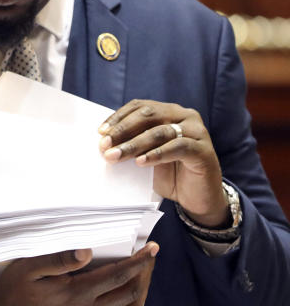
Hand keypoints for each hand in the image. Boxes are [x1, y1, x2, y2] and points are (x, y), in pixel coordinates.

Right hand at [0, 243, 158, 305]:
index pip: (117, 276)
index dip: (138, 262)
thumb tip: (87, 251)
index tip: (152, 249)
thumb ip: (59, 259)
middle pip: (129, 294)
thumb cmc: (13, 290)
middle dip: (144, 274)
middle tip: (148, 258)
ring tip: (142, 276)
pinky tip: (130, 304)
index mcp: (76, 293)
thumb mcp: (28, 268)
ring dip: (140, 293)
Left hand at [99, 100, 227, 226]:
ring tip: (116, 156)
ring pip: (160, 131)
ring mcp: (197, 132)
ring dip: (134, 144)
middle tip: (105, 145)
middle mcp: (185, 116)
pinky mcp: (204, 150)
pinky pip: (178, 147)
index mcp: (170, 112)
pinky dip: (156, 154)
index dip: (119, 117)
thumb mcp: (146, 155)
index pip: (140, 107)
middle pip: (149, 115)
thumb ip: (131, 144)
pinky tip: (141, 162)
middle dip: (123, 129)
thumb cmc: (169, 174)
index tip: (101, 132)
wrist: (197, 198)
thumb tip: (103, 143)